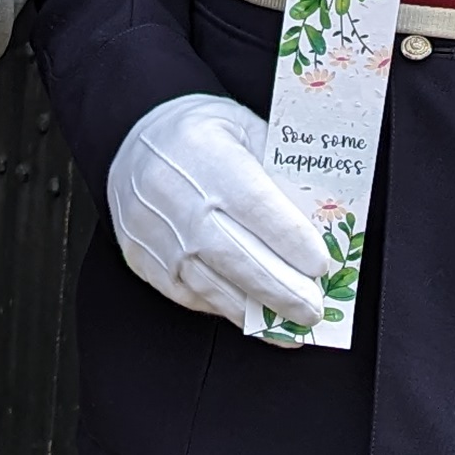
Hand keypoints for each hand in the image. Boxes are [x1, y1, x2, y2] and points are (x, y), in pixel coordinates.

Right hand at [109, 92, 327, 336]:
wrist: (134, 144)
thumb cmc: (201, 136)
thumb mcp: (245, 130)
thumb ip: (280, 173)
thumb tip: (319, 223)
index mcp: (205, 153)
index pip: (254, 204)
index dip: (290, 240)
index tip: (320, 265)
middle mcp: (174, 195)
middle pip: (234, 254)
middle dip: (280, 289)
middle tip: (314, 310)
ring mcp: (153, 232)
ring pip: (211, 283)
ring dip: (256, 310)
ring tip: (291, 323)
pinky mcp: (142, 258)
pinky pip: (188, 293)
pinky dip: (225, 308)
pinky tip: (252, 315)